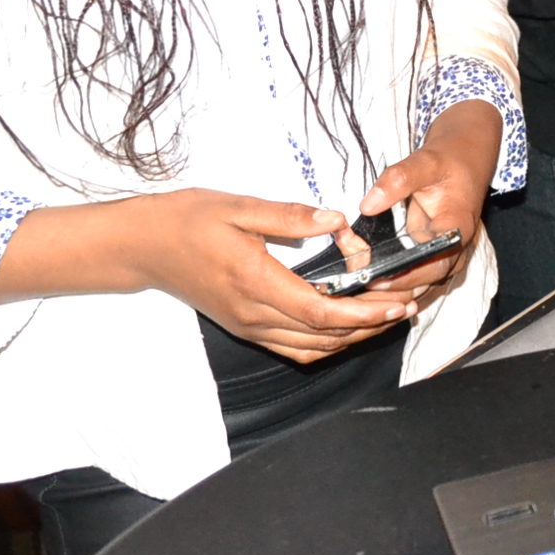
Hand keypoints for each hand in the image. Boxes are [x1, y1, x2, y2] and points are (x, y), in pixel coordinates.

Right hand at [121, 190, 419, 362]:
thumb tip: (335, 220)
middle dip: (371, 326)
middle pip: (323, 336)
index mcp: (254, 282)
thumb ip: (289, 216)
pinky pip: (293, 347)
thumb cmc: (188, 220)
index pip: (319, 312)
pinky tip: (348, 325)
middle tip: (408, 306)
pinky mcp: (245, 328)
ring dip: (353, 337)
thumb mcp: (238, 206)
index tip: (397, 302)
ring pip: (311, 348)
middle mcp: (252, 314)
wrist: (145, 245)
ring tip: (388, 316)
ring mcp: (248, 326)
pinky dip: (327, 342)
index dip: (363, 312)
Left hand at [354, 98, 498, 304]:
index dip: (403, 277)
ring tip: (359, 286)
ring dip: (392, 292)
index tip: (372, 277)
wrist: (466, 160)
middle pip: (425, 284)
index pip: (432, 265)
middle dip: (391, 289)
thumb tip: (367, 206)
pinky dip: (396, 286)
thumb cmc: (447, 160)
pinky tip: (371, 283)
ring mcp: (449, 258)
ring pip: (421, 289)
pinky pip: (418, 282)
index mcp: (457, 230)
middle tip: (356, 283)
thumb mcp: (424, 162)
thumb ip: (396, 181)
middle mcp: (457, 251)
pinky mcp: (438, 259)